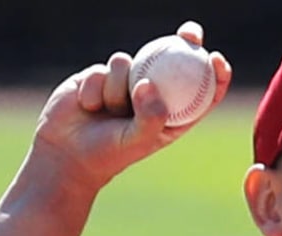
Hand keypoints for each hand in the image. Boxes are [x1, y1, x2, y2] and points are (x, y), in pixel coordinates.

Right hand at [30, 20, 232, 190]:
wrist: (66, 155)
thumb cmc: (108, 155)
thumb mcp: (137, 141)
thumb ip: (150, 117)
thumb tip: (149, 84)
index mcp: (171, 114)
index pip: (200, 90)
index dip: (214, 73)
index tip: (216, 59)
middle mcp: (151, 94)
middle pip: (174, 61)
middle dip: (187, 41)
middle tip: (191, 34)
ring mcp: (126, 82)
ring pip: (129, 63)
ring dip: (118, 86)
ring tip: (107, 111)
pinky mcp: (100, 76)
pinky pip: (102, 68)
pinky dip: (96, 87)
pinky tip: (87, 106)